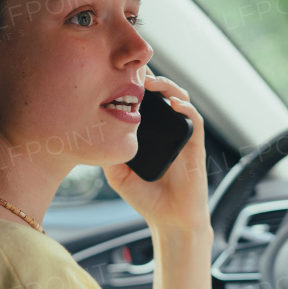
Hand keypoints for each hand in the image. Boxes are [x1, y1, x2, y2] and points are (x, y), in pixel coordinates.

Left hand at [103, 68, 211, 240]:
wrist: (170, 219)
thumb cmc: (146, 197)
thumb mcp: (118, 174)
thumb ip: (108, 154)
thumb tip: (91, 134)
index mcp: (149, 132)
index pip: (144, 100)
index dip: (135, 83)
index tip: (120, 70)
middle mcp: (166, 129)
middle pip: (162, 93)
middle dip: (150, 77)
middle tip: (135, 68)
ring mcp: (182, 135)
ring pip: (180, 99)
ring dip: (168, 86)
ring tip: (152, 82)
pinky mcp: (195, 145)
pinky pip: (195, 121)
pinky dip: (187, 109)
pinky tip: (175, 104)